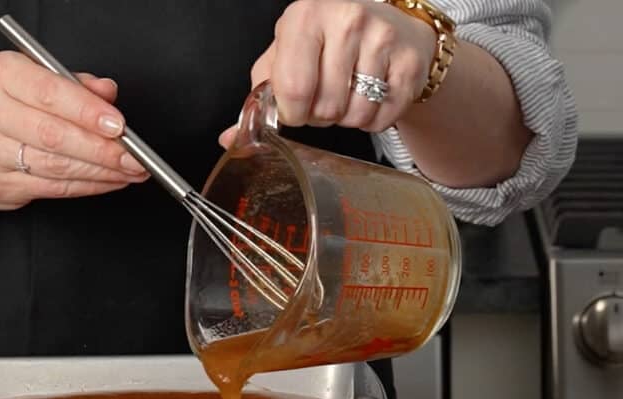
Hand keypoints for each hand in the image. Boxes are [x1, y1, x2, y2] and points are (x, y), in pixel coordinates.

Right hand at [0, 51, 148, 209]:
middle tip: (134, 155)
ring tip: (130, 170)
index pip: (50, 93)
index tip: (119, 124)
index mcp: (1, 75)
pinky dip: (88, 186)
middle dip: (102, 148)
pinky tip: (109, 181)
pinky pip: (54, 188)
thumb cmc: (7, 110)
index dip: (89, 111)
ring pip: (57, 165)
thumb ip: (75, 85)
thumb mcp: (37, 81)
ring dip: (101, 171)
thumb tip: (108, 93)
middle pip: (55, 134)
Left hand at [221, 0, 435, 146]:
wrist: (391, 28)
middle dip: (320, 116)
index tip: (294, 109)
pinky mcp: (410, 61)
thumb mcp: (287, 56)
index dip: (291, 112)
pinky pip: (382, 118)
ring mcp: (382, 38)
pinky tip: (370, 96)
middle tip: (324, 98)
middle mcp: (346, 20)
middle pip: (325, 107)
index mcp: (304, 17)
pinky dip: (372, 120)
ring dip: (346, 119)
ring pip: (354, 115)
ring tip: (348, 95)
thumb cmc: (328, 44)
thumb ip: (259, 95)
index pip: (292, 87)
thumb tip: (231, 139)